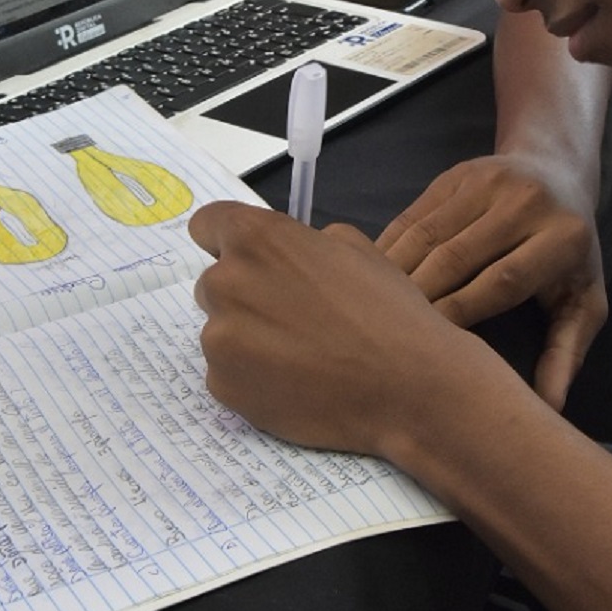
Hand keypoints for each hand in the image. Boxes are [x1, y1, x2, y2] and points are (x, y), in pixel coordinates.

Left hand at [190, 200, 492, 458]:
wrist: (405, 384)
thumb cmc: (385, 308)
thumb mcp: (353, 247)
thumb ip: (303, 243)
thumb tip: (286, 257)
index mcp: (256, 238)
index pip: (206, 224)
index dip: (225, 239)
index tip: (245, 257)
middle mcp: (226, 282)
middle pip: (214, 282)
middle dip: (243, 293)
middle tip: (290, 314)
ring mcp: (219, 339)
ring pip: (222, 330)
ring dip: (247, 338)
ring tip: (300, 354)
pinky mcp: (223, 386)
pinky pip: (227, 373)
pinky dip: (252, 376)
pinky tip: (295, 381)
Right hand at [376, 153, 607, 409]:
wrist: (557, 173)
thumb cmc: (570, 252)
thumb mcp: (584, 299)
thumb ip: (567, 352)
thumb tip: (550, 408)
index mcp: (561, 237)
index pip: (501, 280)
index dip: (461, 313)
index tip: (430, 348)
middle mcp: (524, 201)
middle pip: (458, 255)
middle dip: (420, 296)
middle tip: (389, 334)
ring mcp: (486, 179)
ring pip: (429, 233)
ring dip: (395, 272)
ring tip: (372, 308)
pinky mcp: (456, 172)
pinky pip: (414, 213)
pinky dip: (390, 245)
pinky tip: (371, 274)